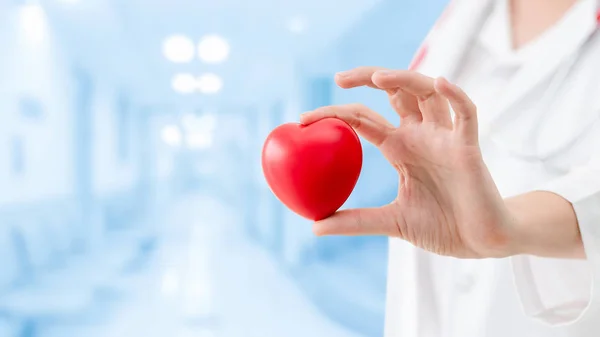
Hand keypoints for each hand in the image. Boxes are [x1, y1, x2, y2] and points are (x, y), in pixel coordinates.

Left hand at [300, 67, 516, 258]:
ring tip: (378, 76)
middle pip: (394, 92)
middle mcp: (421, 136)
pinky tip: (440, 83)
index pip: (364, 120)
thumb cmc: (444, 226)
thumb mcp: (392, 221)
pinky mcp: (468, 147)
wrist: (482, 241)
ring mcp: (445, 138)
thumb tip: (315, 227)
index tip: (303, 119)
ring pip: (427, 93)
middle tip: (338, 78)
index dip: (336, 114)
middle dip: (368, 78)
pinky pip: (466, 113)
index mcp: (400, 149)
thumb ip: (356, 221)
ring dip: (405, 79)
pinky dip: (455, 96)